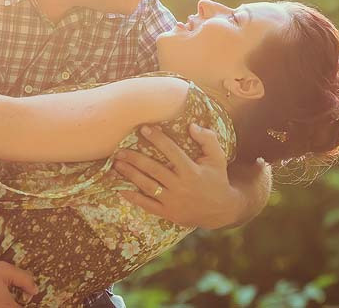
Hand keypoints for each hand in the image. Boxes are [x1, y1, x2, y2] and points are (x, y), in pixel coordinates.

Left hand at [114, 123, 242, 228]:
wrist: (222, 210)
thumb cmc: (217, 179)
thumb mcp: (218, 158)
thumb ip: (207, 139)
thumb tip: (191, 125)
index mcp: (191, 171)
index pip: (171, 151)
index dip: (157, 138)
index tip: (143, 128)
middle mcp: (180, 186)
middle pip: (153, 169)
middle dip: (134, 158)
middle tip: (119, 150)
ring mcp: (173, 201)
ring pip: (147, 186)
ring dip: (130, 174)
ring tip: (116, 165)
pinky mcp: (168, 213)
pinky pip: (147, 205)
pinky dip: (133, 197)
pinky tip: (121, 189)